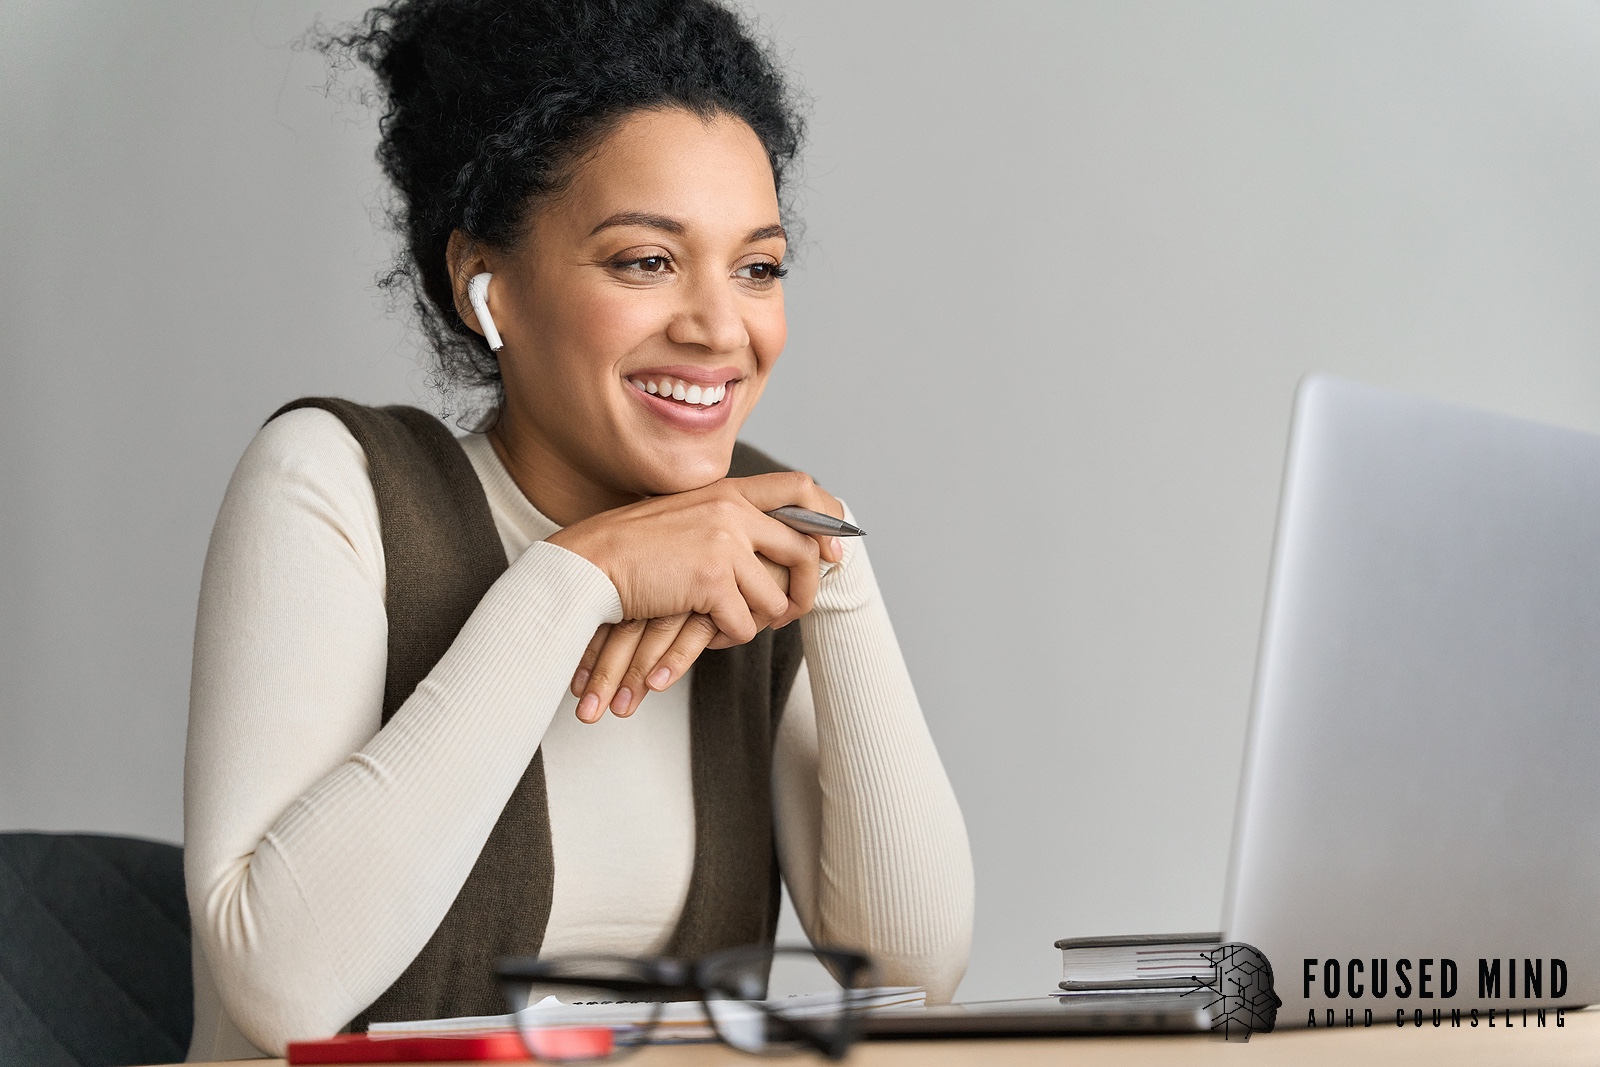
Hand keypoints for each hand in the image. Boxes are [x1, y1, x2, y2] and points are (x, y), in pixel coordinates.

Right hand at [553, 472, 844, 721]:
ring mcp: (725, 544)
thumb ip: (726, 522)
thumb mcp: (684, 519)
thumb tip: (767, 547)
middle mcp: (732, 511)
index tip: (834, 551)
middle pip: (803, 552)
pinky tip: (705, 633)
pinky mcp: (712, 581)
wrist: (588, 564)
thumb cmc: (628, 550)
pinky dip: (728, 638)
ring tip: (728, 624)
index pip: (800, 489)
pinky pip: (744, 625)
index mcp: (727, 491)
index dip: (827, 520)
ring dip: (756, 621)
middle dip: (805, 590)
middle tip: (792, 611)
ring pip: (773, 600)